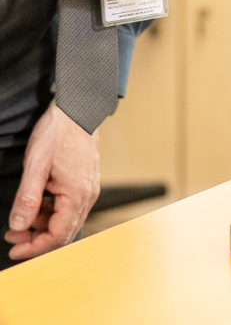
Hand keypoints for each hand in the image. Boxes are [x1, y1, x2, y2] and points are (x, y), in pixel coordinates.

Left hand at [5, 102, 99, 261]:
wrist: (78, 109)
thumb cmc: (58, 133)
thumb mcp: (36, 165)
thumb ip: (27, 199)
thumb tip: (18, 226)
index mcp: (77, 194)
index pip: (57, 236)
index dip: (34, 248)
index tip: (13, 249)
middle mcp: (88, 195)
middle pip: (64, 232)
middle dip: (36, 239)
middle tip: (12, 236)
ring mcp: (89, 188)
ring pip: (66, 220)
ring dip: (43, 225)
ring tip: (20, 218)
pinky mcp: (86, 182)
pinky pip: (70, 207)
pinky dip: (51, 212)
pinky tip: (36, 203)